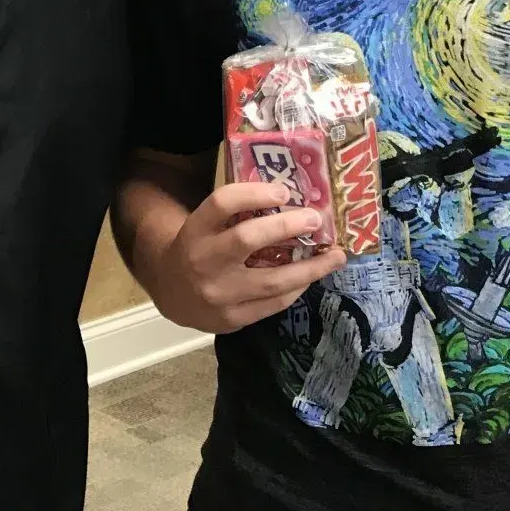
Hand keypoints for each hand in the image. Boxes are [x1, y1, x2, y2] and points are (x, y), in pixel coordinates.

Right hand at [147, 180, 347, 333]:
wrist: (173, 293)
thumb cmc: (200, 248)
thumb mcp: (206, 225)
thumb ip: (237, 213)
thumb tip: (291, 198)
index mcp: (195, 229)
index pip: (222, 203)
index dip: (254, 193)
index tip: (284, 191)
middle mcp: (203, 261)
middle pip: (247, 239)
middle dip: (286, 226)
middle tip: (315, 219)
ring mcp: (218, 294)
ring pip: (271, 281)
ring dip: (310, 268)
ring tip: (336, 256)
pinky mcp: (232, 319)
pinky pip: (274, 304)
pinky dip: (297, 288)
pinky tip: (311, 276)